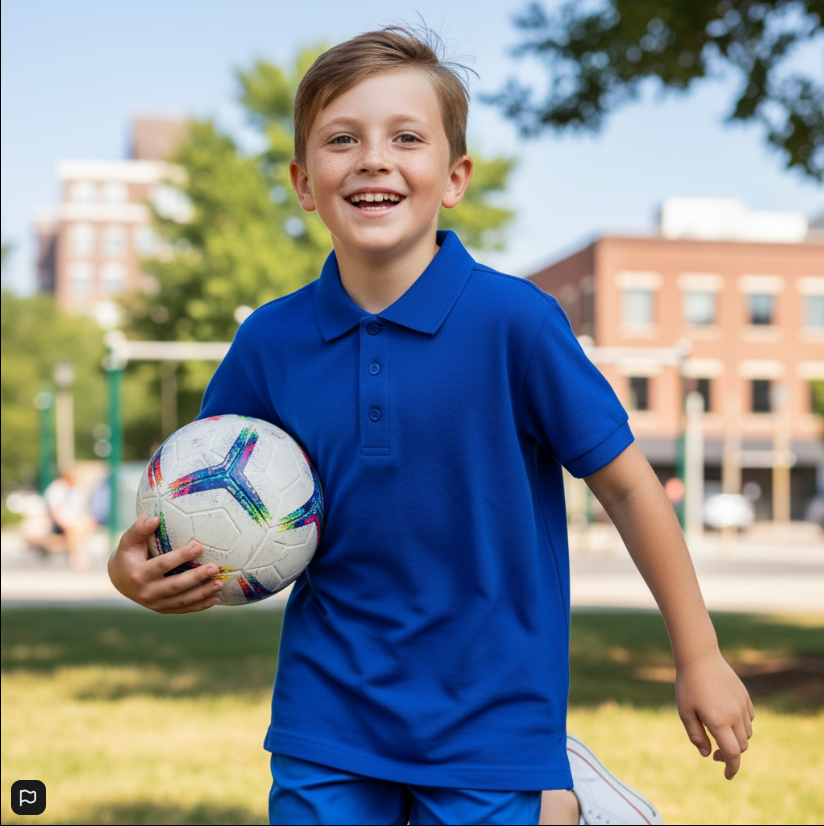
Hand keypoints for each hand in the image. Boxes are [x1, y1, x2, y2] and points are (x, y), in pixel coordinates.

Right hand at [108, 516, 223, 612]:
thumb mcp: (128, 540)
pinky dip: (200, 605)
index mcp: (138, 574)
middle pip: (176, 585)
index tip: (199, 546)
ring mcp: (154, 604)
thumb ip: (139, 529)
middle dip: (197, 577)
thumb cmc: (128, 554)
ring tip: (220, 583)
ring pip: (182, 600)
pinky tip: (216, 599)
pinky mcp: (162, 609)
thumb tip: (155, 519)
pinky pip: (183, 609)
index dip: (181, 556)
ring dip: (203, 593)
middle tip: (215, 567)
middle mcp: (146, 593)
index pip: (163, 565)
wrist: (119, 579)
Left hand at [675, 648, 754, 778]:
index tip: (727, 776)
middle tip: (715, 751)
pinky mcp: (745, 697)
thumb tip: (707, 754)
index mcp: (719, 722)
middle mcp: (735, 716)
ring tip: (719, 732)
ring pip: (747, 733)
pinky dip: (742, 725)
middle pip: (741, 746)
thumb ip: (696, 735)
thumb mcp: (685, 712)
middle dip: (731, 754)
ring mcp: (742, 705)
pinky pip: (749, 718)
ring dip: (736, 739)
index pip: (733, 754)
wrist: (699, 658)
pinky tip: (727, 718)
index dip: (732, 768)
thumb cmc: (688, 686)